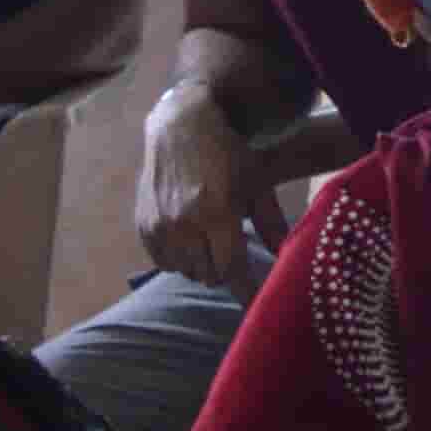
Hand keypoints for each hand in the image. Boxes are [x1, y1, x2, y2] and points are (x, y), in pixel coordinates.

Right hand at [132, 79, 280, 289]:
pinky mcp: (143, 224)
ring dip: (201, 263)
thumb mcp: (257, 183)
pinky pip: (163, 262)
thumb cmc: (228, 154)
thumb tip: (287, 255)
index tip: (254, 304)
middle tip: (232, 251)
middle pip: (208, 274)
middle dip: (224, 268)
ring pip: (185, 270)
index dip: (244, 289)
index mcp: (217, 213)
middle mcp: (184, 224)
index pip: (231, 269)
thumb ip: (273, 222)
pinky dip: (178, 257)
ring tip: (211, 242)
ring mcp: (159, 225)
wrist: (181, 127)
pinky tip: (189, 238)